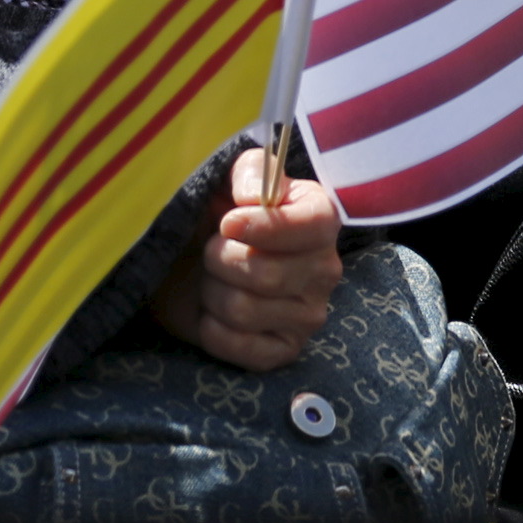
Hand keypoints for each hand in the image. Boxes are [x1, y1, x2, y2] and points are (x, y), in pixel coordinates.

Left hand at [151, 148, 344, 368]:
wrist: (197, 264)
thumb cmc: (223, 217)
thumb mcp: (236, 178)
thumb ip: (251, 172)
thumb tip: (252, 198)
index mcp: (322, 220)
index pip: (313, 226)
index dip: (265, 228)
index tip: (228, 223)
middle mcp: (326, 269)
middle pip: (266, 274)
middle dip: (220, 260)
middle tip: (212, 251)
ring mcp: (309, 315)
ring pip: (245, 310)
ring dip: (212, 293)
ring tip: (213, 280)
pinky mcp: (286, 350)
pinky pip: (242, 348)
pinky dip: (213, 330)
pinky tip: (214, 314)